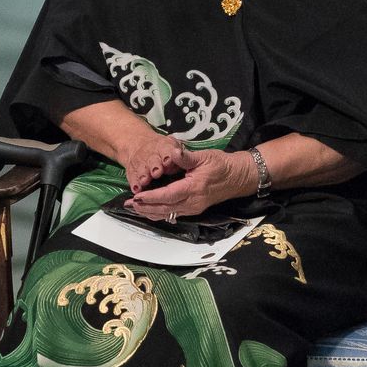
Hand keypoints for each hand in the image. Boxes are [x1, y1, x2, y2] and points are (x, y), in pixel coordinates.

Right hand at [118, 131, 187, 194]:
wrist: (141, 145)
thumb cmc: (165, 151)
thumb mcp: (175, 148)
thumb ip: (182, 156)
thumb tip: (183, 158)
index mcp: (164, 147)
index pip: (166, 150)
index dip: (167, 156)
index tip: (168, 162)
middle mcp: (151, 154)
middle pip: (152, 160)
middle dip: (154, 166)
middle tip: (156, 173)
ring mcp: (140, 162)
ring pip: (141, 168)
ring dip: (143, 175)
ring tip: (144, 181)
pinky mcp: (132, 170)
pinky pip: (132, 176)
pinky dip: (134, 183)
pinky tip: (136, 189)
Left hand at [124, 147, 254, 219]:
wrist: (238, 177)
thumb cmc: (220, 164)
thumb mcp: (203, 156)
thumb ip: (185, 157)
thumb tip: (172, 152)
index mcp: (194, 188)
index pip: (168, 196)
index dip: (151, 197)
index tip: (136, 196)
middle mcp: (193, 202)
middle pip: (165, 209)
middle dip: (146, 207)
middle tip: (128, 204)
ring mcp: (194, 208)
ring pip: (169, 214)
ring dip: (151, 212)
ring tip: (135, 208)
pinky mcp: (195, 209)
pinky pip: (175, 214)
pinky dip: (160, 213)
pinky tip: (150, 211)